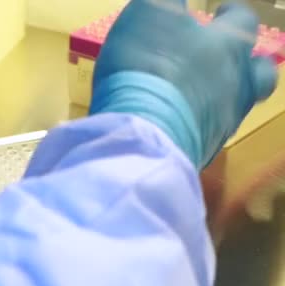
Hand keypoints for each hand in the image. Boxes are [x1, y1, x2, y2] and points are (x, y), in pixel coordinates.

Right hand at [90, 0, 277, 168]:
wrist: (143, 130)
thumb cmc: (149, 63)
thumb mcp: (149, 12)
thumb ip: (166, 0)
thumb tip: (175, 1)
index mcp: (228, 45)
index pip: (242, 20)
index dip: (232, 12)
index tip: (221, 10)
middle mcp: (237, 84)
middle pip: (261, 72)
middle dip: (251, 63)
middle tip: (231, 60)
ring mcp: (224, 122)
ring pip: (239, 107)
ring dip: (227, 97)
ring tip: (205, 95)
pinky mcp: (204, 151)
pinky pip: (210, 134)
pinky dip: (199, 124)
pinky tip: (180, 123)